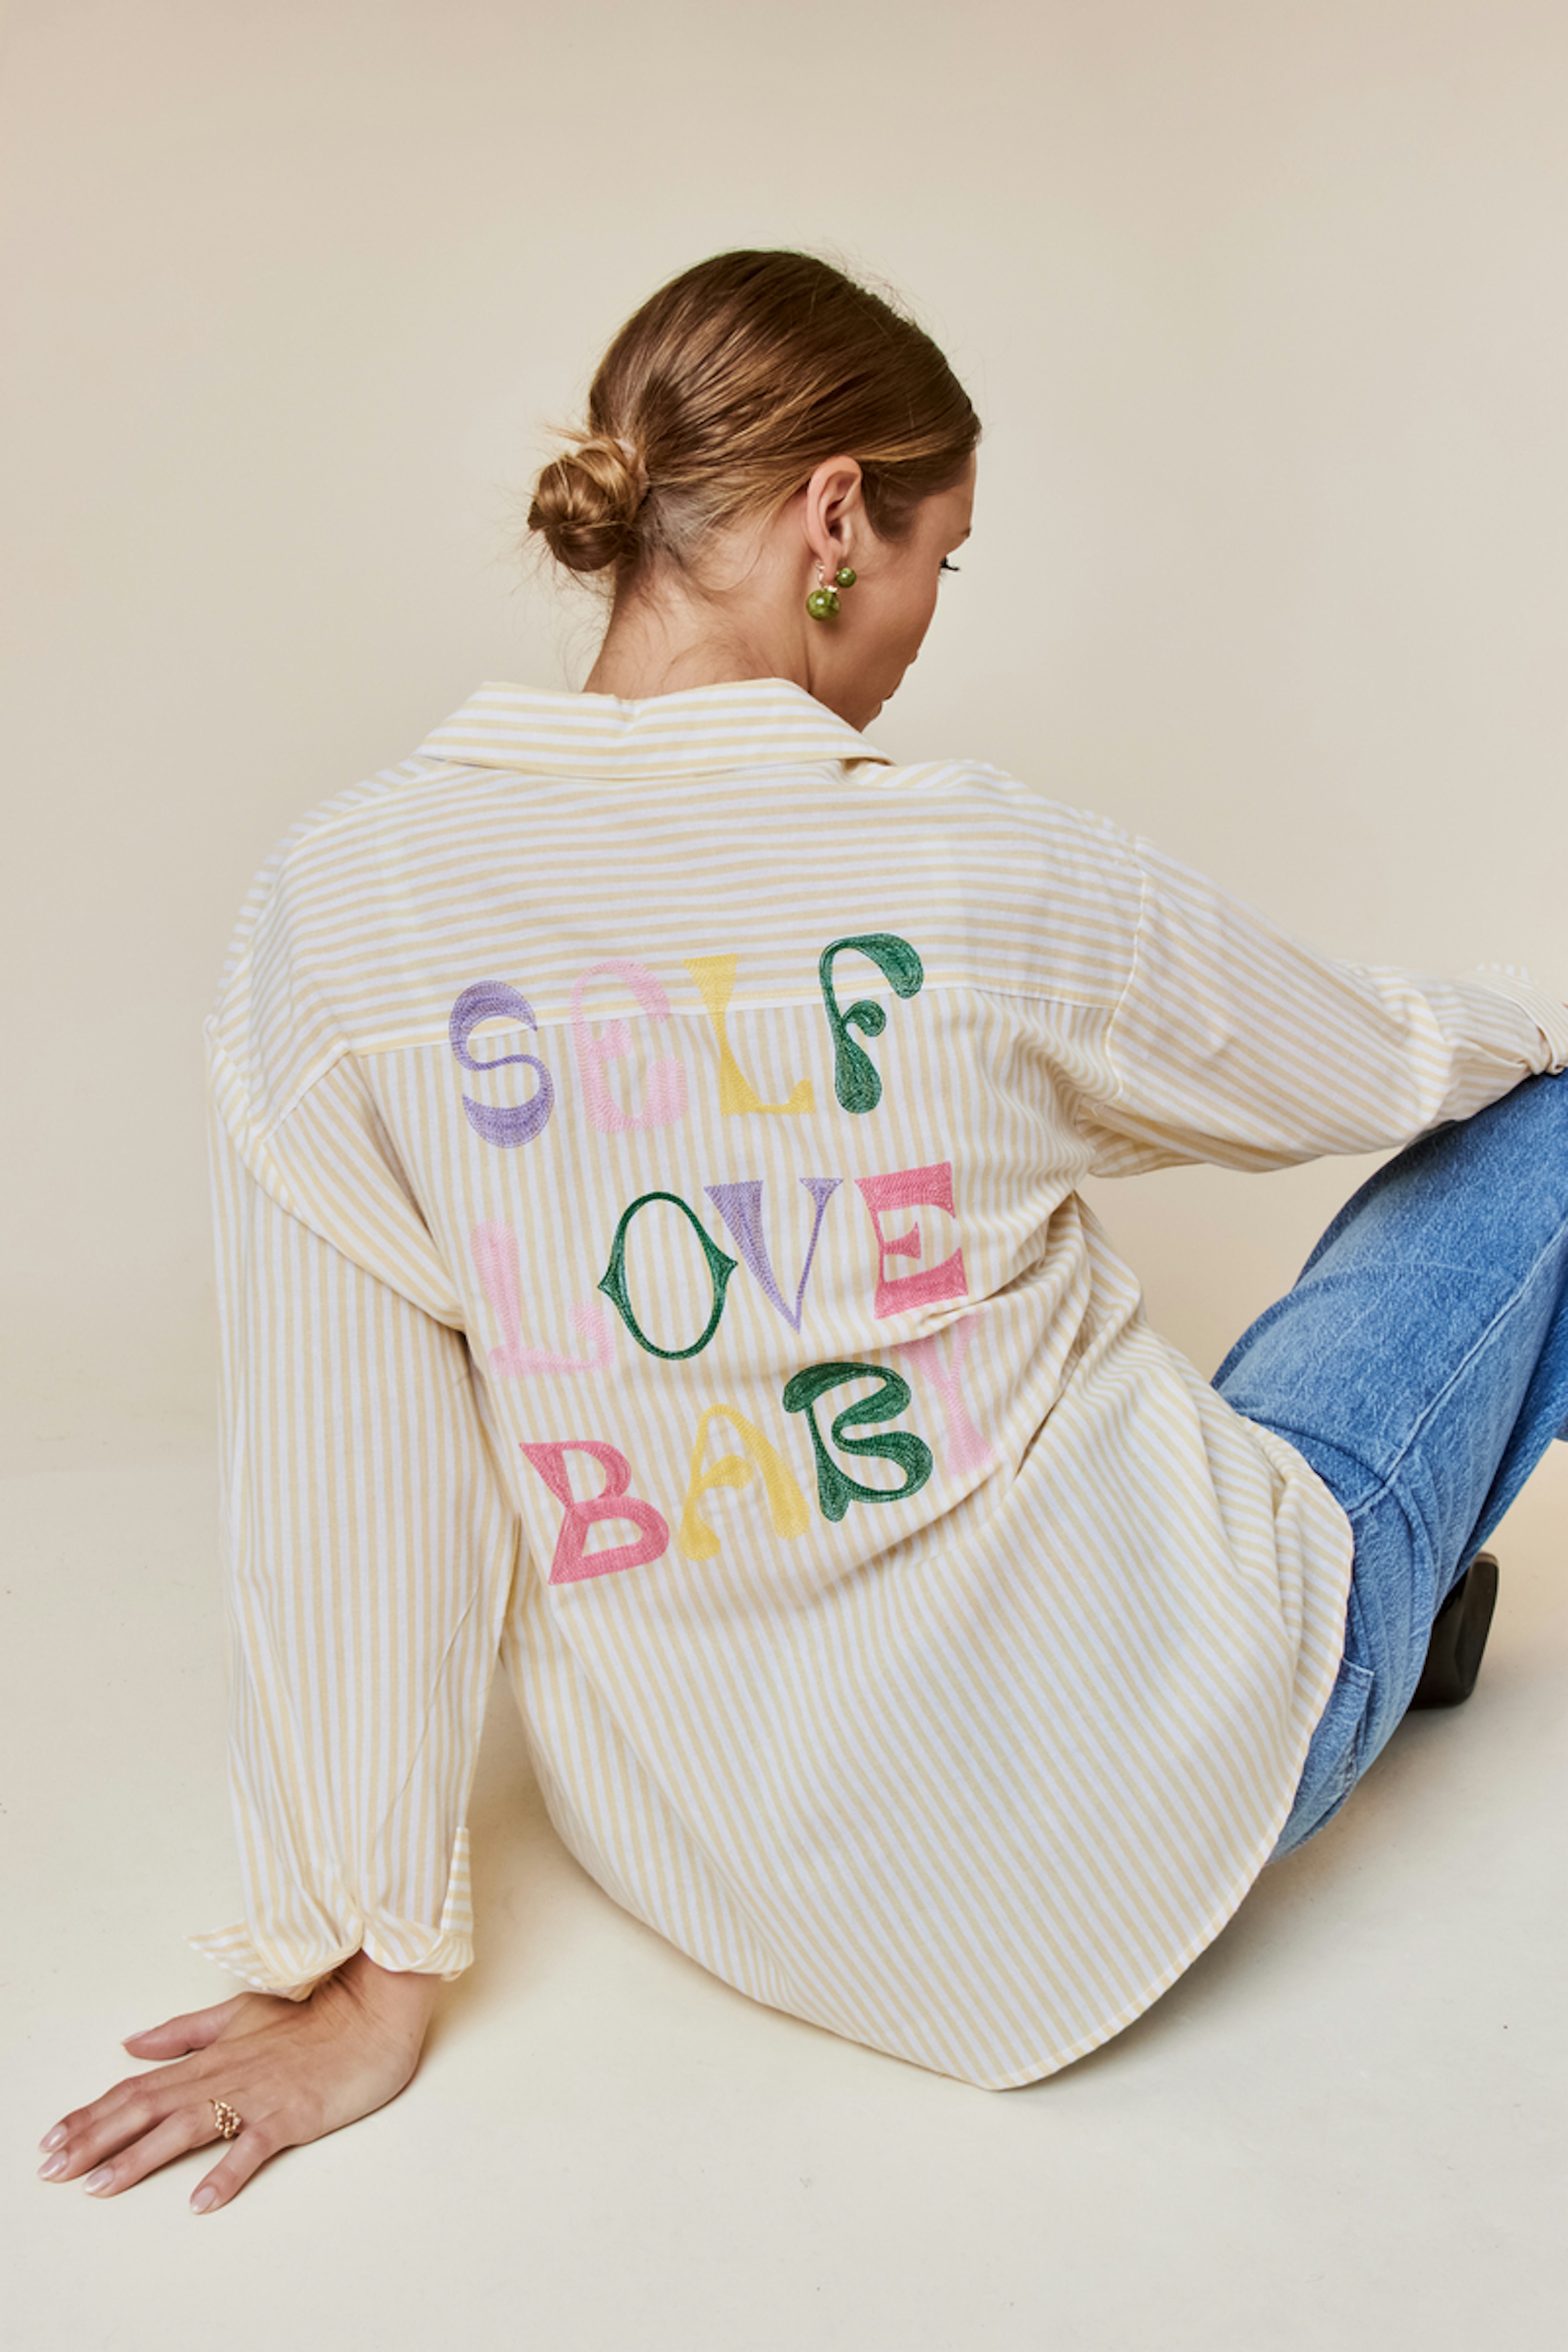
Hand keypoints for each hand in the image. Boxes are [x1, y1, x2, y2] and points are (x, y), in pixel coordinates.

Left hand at [36, 1951, 439, 2212]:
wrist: (372, 2013)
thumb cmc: (310, 2017)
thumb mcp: (240, 2014)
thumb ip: (185, 2032)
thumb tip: (130, 2044)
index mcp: (210, 2057)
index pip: (137, 2087)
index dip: (91, 2114)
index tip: (51, 2141)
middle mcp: (224, 2076)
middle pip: (147, 2108)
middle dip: (94, 2140)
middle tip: (52, 2170)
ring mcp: (257, 2096)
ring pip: (187, 2127)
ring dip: (140, 2158)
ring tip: (101, 2186)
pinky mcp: (291, 2115)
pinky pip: (253, 2147)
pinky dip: (225, 2174)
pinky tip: (200, 2202)